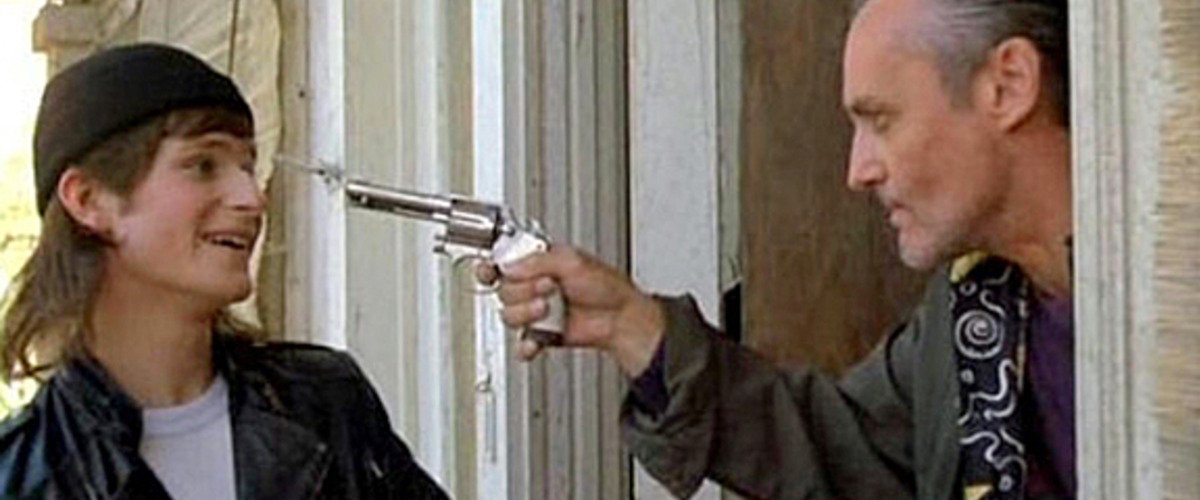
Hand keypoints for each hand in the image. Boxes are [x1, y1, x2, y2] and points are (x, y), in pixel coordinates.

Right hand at [476, 245, 664, 376]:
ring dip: (527, 313)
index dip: (490, 267)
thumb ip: (537, 261)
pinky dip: (527, 344)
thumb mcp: (572, 260)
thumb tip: (510, 266)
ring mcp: (535, 312)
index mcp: (537, 264)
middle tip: (548, 286)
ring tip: (549, 308)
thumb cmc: (604, 286)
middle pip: (502, 291)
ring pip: (509, 316)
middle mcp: (532, 287)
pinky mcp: (540, 335)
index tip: (490, 270)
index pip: (502, 263)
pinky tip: (537, 339)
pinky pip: (521, 344)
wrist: (620, 317)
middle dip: (524, 290)